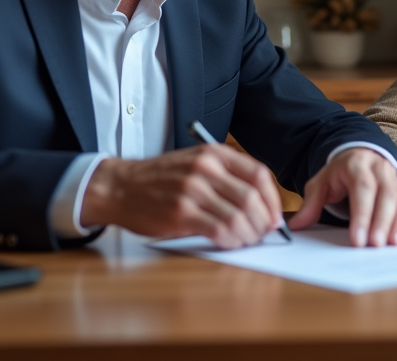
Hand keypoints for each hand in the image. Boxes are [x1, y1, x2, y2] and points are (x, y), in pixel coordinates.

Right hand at [79, 144, 282, 248]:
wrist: (121, 187)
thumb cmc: (160, 178)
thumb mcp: (195, 162)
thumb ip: (225, 176)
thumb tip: (259, 204)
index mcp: (213, 154)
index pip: (258, 174)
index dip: (272, 199)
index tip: (275, 216)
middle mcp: (205, 169)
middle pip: (251, 198)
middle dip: (263, 221)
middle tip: (263, 234)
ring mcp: (193, 190)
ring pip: (238, 217)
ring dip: (248, 234)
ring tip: (246, 240)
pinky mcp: (181, 212)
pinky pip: (219, 230)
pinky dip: (231, 241)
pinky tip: (230, 243)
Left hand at [287, 148, 396, 247]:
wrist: (359, 154)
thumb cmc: (339, 173)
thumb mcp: (321, 182)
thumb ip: (311, 203)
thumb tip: (296, 226)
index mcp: (356, 164)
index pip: (362, 188)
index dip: (362, 214)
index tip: (357, 239)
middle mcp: (378, 168)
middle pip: (384, 194)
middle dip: (380, 222)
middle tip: (374, 245)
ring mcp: (392, 178)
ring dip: (394, 224)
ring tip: (389, 246)